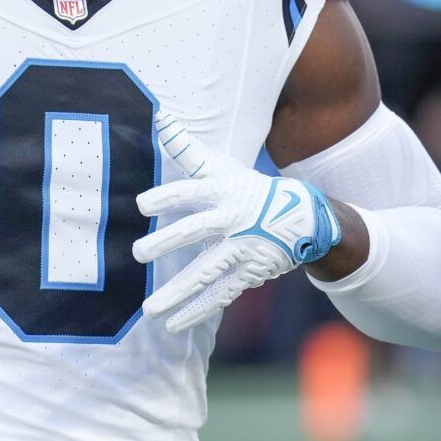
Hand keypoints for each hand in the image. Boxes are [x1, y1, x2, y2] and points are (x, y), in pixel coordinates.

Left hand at [131, 110, 341, 332]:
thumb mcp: (221, 167)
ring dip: (177, 292)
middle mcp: (232, 220)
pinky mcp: (250, 273)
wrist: (302, 217)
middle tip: (138, 253)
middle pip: (196, 231)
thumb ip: (187, 148)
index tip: (142, 204)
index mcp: (222, 191)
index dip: (168, 197)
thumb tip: (159, 116)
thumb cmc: (247, 188)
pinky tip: (173, 323)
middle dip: (167, 243)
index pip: (192, 192)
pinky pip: (221, 295)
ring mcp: (242, 249)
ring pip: (207, 272)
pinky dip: (197, 311)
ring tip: (148, 308)